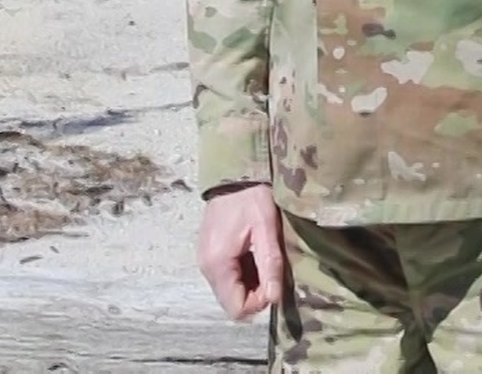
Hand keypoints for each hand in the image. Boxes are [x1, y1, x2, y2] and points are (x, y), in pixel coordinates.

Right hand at [196, 182, 284, 320]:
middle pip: (232, 301)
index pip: (236, 308)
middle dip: (256, 293)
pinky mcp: (210, 253)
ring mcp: (205, 261)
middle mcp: (206, 268)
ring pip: (230, 289)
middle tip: (274, 268)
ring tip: (267, 257)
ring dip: (251, 282)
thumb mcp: (266, 228)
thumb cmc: (252, 197)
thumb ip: (270, 263)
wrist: (235, 174)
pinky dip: (244, 272)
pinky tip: (257, 252)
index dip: (259, 302)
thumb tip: (274, 297)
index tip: (276, 282)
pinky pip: (228, 276)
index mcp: (218, 265)